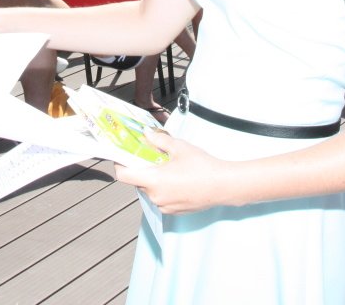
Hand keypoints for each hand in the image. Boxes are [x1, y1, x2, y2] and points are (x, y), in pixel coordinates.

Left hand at [113, 131, 230, 213]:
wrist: (223, 186)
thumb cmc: (202, 166)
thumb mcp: (179, 147)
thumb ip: (159, 140)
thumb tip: (147, 133)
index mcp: (153, 180)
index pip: (123, 176)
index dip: (120, 164)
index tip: (123, 156)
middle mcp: (155, 196)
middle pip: (138, 182)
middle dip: (142, 169)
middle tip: (151, 157)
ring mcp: (164, 206)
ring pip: (150, 191)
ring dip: (153, 180)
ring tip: (168, 168)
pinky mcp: (173, 211)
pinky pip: (161, 199)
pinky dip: (163, 189)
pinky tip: (177, 180)